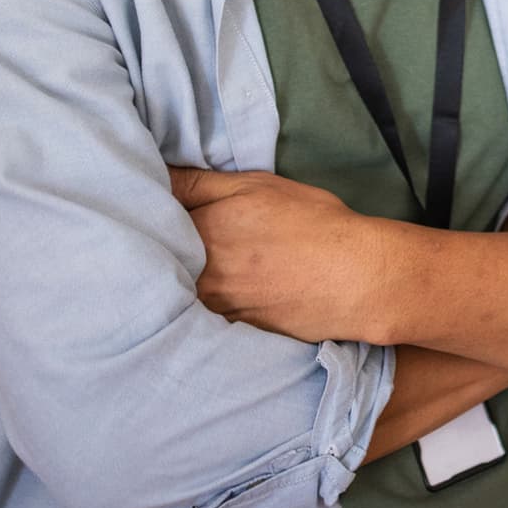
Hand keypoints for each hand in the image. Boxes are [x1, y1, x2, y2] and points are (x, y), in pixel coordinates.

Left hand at [169, 165, 388, 342]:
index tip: (157, 207)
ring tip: (217, 263)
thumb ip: (197, 182)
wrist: (354, 277)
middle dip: (164, 247)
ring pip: (182, 290)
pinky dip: (208, 301)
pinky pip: (205, 315)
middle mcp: (198, 275)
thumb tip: (153, 175)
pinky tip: (232, 290)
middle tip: (180, 236)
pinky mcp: (234, 331)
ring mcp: (215, 308)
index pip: (153, 221)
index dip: (153, 213)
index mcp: (199, 232)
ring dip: (183, 277)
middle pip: (163, 260)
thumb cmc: (310, 222)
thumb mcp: (254, 185)